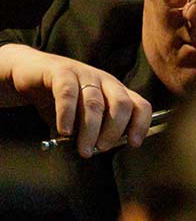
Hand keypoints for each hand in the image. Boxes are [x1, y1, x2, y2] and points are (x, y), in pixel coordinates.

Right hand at [0, 44, 152, 156]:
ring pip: (94, 103)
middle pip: (121, 104)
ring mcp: (84, 74)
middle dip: (114, 130)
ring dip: (90, 130)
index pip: (140, 105)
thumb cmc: (61, 100)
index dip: (141, 124)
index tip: (134, 144)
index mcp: (117, 92)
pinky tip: (64, 131)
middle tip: (102, 148)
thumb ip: (95, 128)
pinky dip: (67, 115)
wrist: (29, 72)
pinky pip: (67, 94)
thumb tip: (100, 149)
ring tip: (84, 149)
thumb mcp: (83, 116)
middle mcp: (105, 81)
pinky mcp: (61, 71)